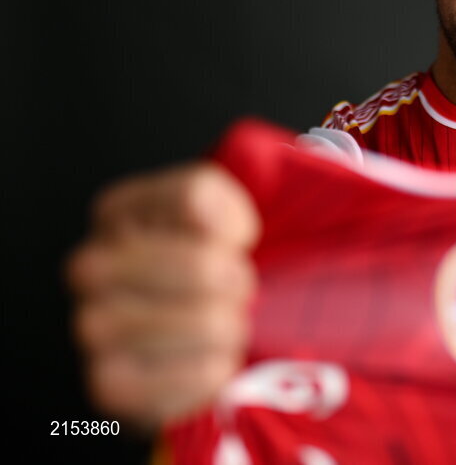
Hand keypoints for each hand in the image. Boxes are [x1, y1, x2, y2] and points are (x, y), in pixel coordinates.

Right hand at [67, 162, 259, 428]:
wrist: (195, 321)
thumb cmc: (202, 257)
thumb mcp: (216, 207)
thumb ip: (212, 196)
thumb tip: (208, 224)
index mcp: (117, 213)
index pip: (193, 199)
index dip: (231, 225)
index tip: (230, 243)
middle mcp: (91, 269)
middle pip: (201, 267)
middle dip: (235, 279)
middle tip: (237, 288)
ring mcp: (92, 328)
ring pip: (193, 324)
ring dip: (225, 327)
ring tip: (226, 325)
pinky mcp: (109, 386)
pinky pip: (183, 379)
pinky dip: (212, 370)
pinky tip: (212, 360)